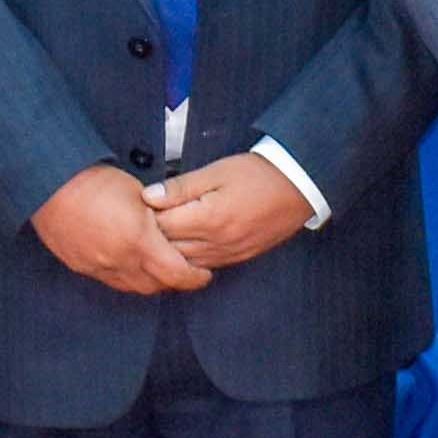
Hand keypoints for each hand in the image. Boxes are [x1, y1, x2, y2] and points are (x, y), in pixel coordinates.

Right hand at [34, 164, 207, 294]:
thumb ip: (160, 218)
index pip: (177, 274)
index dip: (195, 277)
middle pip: (157, 286)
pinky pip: (111, 281)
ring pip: (133, 287)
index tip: (204, 274)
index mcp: (139, 241)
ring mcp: (98, 267)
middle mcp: (120, 261)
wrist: (51, 184)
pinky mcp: (82, 267)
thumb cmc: (96, 181)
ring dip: (149, 281)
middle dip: (174, 281)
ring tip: (158, 268)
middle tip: (185, 271)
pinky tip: (129, 263)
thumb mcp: (140, 195)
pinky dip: (125, 276)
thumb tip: (173, 229)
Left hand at [149, 156, 312, 272]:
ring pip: (185, 263)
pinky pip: (205, 266)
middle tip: (143, 222)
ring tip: (160, 234)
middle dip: (154, 237)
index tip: (139, 207)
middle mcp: (217, 243)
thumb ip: (181, 186)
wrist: (299, 186)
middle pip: (170, 249)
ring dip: (170, 251)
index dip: (146, 217)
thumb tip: (148, 196)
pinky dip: (189, 259)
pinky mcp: (238, 258)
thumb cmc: (258, 174)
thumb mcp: (216, 171)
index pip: (162, 226)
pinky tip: (183, 246)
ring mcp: (229, 254)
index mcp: (209, 218)